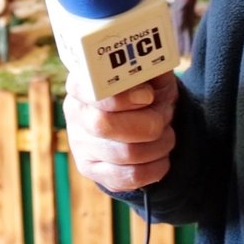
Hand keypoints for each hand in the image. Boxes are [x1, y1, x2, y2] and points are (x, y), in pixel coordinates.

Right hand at [63, 72, 177, 192]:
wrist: (145, 119)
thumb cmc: (146, 90)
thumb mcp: (150, 72)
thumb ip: (149, 66)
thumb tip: (152, 67)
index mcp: (82, 83)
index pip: (89, 91)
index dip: (120, 97)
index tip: (147, 96)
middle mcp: (76, 114)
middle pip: (104, 125)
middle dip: (147, 122)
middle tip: (164, 116)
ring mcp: (81, 146)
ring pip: (124, 154)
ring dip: (158, 145)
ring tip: (167, 135)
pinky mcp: (93, 171)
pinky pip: (130, 177)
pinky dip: (156, 168)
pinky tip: (162, 157)